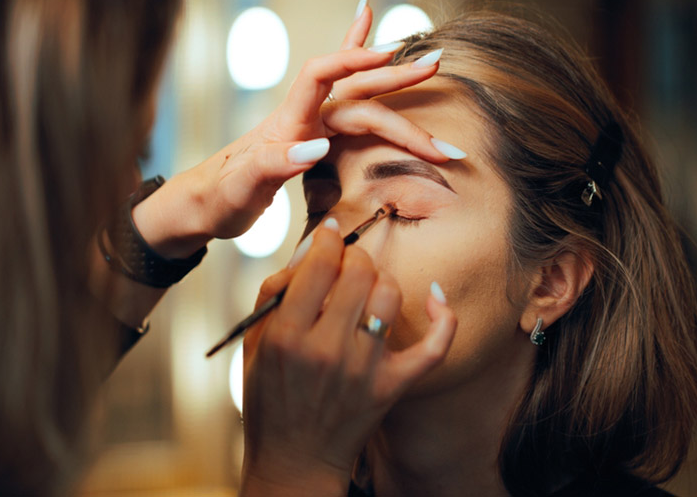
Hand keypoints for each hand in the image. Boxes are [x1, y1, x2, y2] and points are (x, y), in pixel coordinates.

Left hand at [133, 2, 458, 257]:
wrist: (203, 205)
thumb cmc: (218, 199)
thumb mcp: (240, 189)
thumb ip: (274, 165)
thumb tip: (318, 146)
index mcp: (284, 123)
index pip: (320, 76)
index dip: (354, 61)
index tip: (391, 59)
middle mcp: (301, 116)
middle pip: (354, 89)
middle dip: (396, 79)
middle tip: (436, 65)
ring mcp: (310, 124)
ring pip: (361, 97)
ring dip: (396, 85)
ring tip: (433, 66)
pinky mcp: (315, 134)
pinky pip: (345, 96)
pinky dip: (357, 59)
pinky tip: (366, 24)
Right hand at [238, 223, 456, 495]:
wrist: (293, 459)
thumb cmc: (269, 399)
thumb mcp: (254, 343)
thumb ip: (274, 292)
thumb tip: (311, 250)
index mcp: (286, 335)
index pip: (320, 263)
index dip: (328, 238)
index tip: (329, 235)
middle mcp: (327, 349)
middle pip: (359, 271)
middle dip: (354, 256)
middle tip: (347, 264)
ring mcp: (364, 369)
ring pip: (390, 294)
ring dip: (381, 280)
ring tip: (369, 289)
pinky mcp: (392, 386)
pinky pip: (433, 345)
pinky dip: (442, 318)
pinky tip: (435, 298)